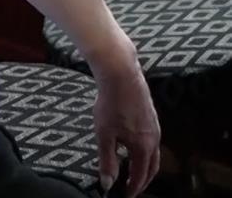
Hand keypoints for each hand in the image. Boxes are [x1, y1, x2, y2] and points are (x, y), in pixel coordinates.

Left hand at [93, 61, 159, 196]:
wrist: (121, 73)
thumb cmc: (112, 102)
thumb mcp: (105, 135)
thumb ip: (107, 161)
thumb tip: (108, 184)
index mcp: (144, 146)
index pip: (141, 175)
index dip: (133, 188)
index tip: (125, 195)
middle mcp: (154, 138)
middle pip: (152, 167)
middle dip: (142, 180)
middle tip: (131, 188)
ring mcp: (155, 125)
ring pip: (153, 152)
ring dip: (144, 165)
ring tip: (131, 169)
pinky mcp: (151, 114)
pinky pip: (152, 139)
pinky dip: (145, 150)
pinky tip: (131, 145)